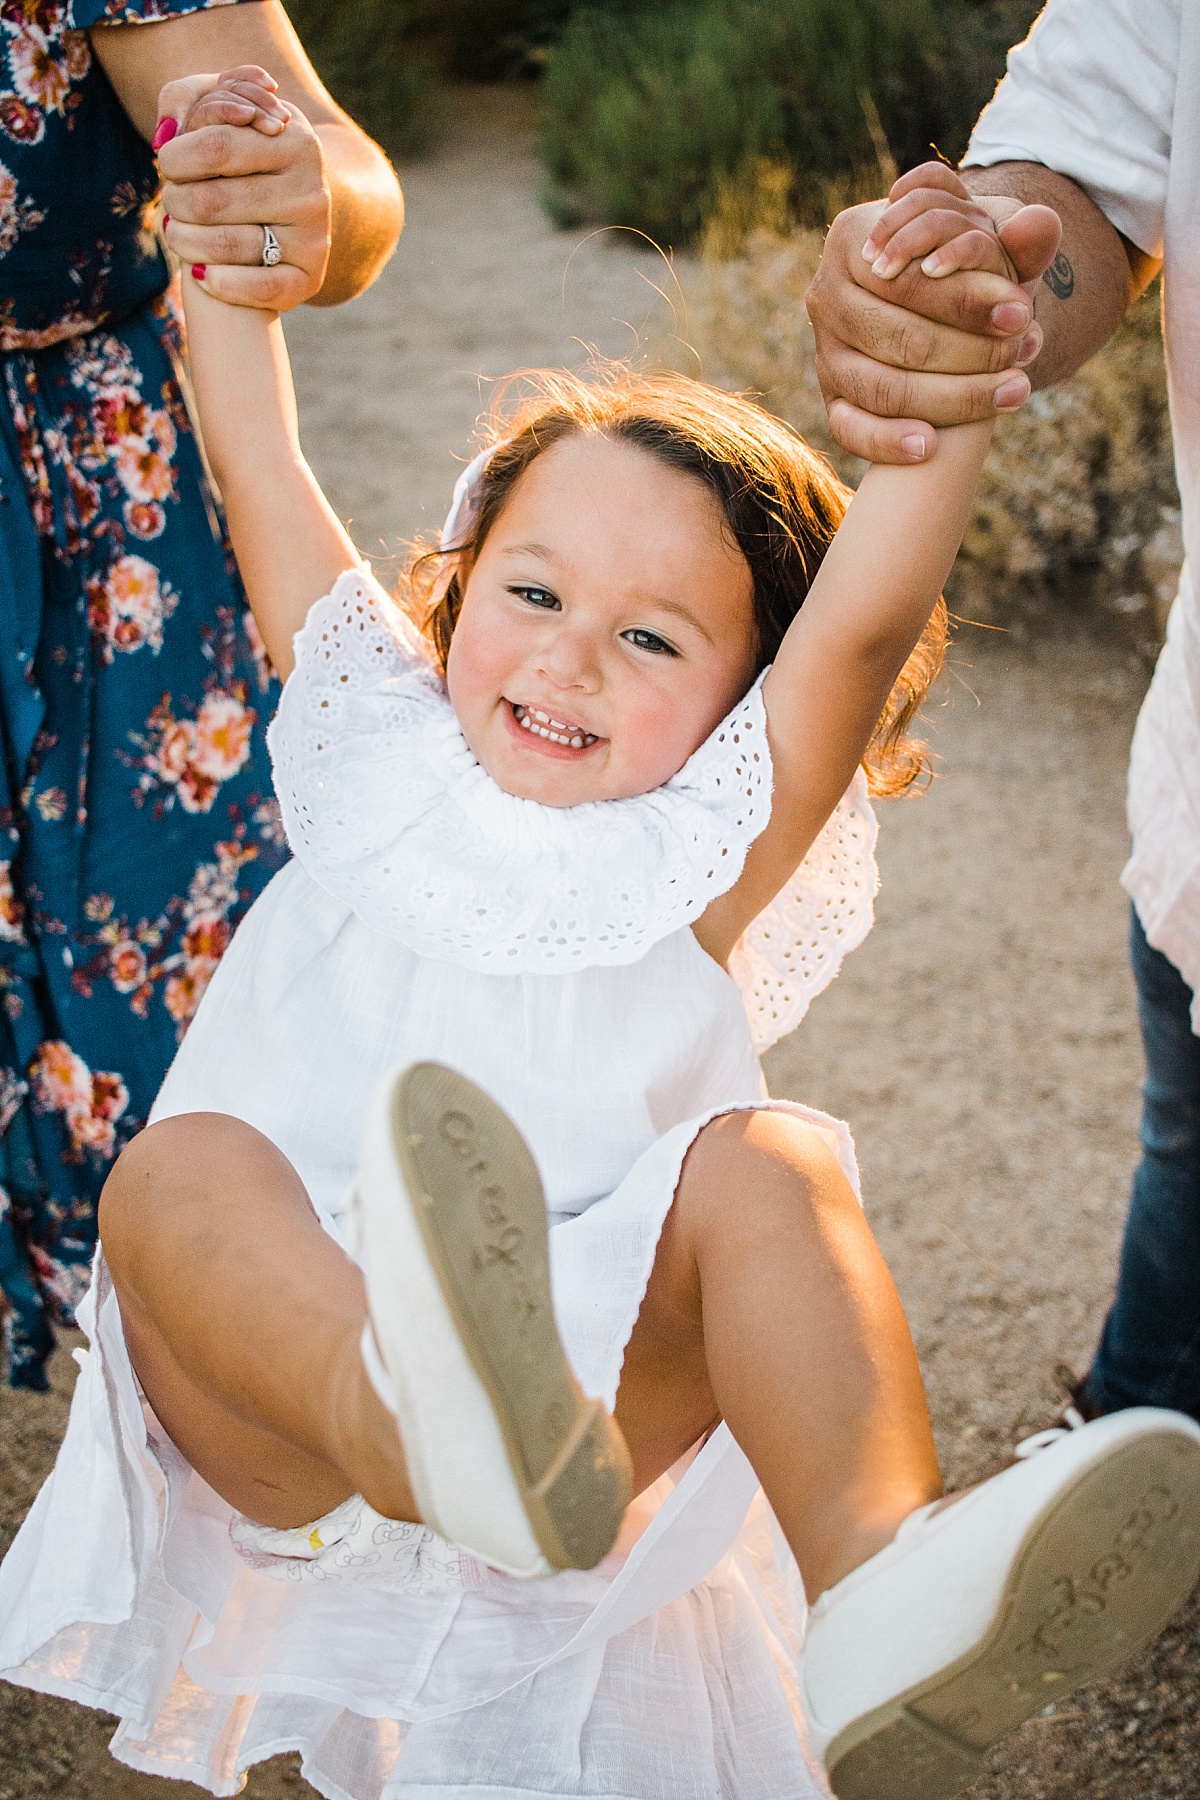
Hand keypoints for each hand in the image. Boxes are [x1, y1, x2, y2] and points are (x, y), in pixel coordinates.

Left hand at [155, 65, 331, 309]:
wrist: (295, 203)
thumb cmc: (243, 152)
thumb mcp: (222, 110)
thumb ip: (186, 98)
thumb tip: (165, 133)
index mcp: (293, 138)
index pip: (215, 145)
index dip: (176, 158)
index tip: (169, 163)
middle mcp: (311, 188)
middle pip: (211, 201)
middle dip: (175, 201)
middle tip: (173, 200)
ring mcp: (313, 236)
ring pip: (226, 245)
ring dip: (183, 241)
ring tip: (176, 231)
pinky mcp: (310, 277)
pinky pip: (262, 288)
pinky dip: (220, 284)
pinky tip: (200, 273)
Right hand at [806, 162, 1062, 462]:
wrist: (941, 298)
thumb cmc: (968, 262)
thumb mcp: (996, 237)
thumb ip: (1022, 235)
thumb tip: (1040, 224)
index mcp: (855, 237)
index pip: (908, 278)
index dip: (966, 298)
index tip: (1023, 311)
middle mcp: (826, 294)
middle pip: (899, 337)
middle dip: (970, 350)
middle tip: (1025, 352)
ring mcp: (825, 350)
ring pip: (882, 387)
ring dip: (952, 397)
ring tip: (1013, 391)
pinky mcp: (832, 396)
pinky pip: (850, 429)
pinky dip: (888, 442)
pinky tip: (931, 447)